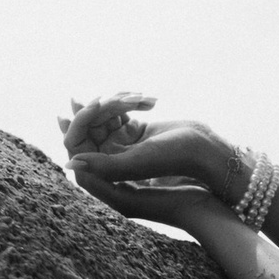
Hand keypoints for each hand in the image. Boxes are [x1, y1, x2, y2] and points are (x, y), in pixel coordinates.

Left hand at [64, 95, 244, 232]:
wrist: (209, 157)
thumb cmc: (176, 166)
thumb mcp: (137, 167)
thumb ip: (104, 168)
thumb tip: (70, 164)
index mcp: (108, 178)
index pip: (78, 149)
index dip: (78, 125)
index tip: (88, 105)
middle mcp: (113, 165)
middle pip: (88, 131)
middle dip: (98, 111)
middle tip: (114, 99)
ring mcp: (125, 149)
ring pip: (103, 119)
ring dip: (115, 104)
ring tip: (136, 99)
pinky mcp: (138, 135)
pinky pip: (119, 114)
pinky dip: (126, 103)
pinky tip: (146, 101)